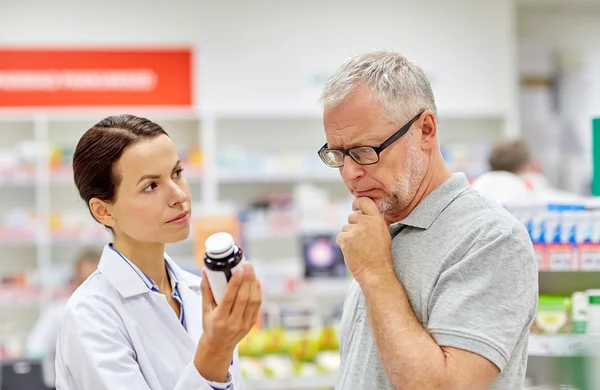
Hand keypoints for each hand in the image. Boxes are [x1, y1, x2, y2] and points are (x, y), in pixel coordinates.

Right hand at [194, 263, 261, 381]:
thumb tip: (205, 271)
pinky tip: (255, 281)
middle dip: (247, 279)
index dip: (235, 283)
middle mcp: (233, 323)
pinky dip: (257, 291)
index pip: (229, 299)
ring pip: (253, 301)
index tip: (239, 269)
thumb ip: (205, 290)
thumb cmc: (210, 326)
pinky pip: (257, 305)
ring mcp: (244, 324)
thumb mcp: (204, 310)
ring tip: (251, 270)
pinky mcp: (251, 324)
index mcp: (219, 319)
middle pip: (243, 298)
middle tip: (247, 265)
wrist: (218, 347)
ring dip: (253, 283)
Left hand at [337, 197, 393, 283]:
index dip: (357, 203)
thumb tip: (364, 212)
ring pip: (345, 228)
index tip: (354, 207)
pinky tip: (352, 251)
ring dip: (348, 236)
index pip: (365, 201)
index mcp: (377, 219)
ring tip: (358, 248)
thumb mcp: (383, 234)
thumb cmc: (380, 255)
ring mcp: (355, 230)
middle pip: (352, 217)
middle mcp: (366, 222)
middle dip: (353, 226)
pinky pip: (340, 236)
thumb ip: (374, 221)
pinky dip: (343, 244)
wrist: (375, 272)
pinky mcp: (346, 239)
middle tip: (361, 240)